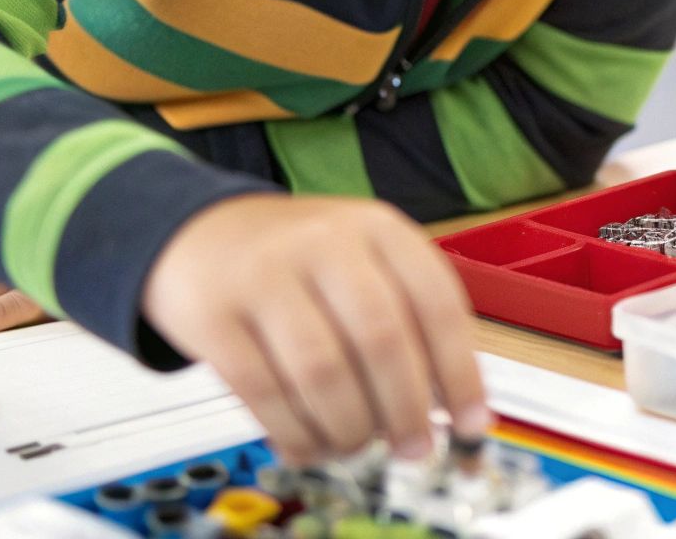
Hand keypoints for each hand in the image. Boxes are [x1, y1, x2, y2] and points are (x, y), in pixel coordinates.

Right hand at [143, 195, 487, 465]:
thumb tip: (454, 403)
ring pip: (322, 371)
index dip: (460, 372)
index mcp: (379, 227)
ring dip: (350, 426)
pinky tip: (310, 446)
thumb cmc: (302, 260)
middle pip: (382, 339)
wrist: (202, 233)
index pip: (437, 303)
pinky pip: (262, 390)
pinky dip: (294, 432)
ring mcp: (265, 275)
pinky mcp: (213, 315)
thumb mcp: (367, 260)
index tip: (472, 422)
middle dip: (406, 409)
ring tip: (357, 444)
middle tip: (415, 447)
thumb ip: (410, 317)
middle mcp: (326, 243)